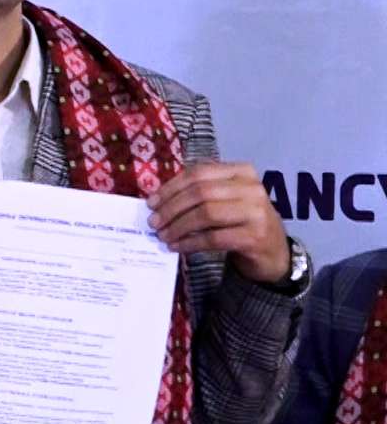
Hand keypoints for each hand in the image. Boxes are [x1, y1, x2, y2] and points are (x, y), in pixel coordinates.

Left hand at [146, 162, 289, 281]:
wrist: (273, 252)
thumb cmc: (240, 222)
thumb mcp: (225, 199)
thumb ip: (199, 193)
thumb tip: (157, 201)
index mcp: (242, 172)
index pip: (199, 173)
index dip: (171, 188)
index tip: (151, 203)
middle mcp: (252, 188)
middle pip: (200, 193)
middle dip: (171, 208)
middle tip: (153, 223)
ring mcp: (256, 212)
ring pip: (206, 214)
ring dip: (178, 226)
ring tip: (163, 236)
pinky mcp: (255, 236)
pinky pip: (214, 238)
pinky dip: (190, 243)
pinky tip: (177, 247)